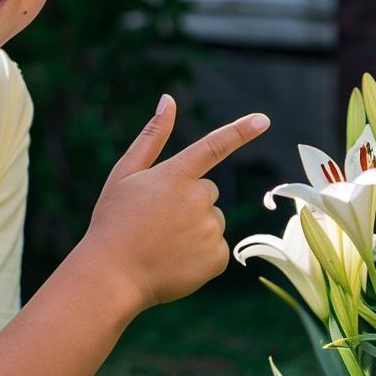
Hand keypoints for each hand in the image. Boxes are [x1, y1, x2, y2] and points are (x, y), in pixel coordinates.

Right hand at [84, 94, 269, 310]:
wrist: (111, 276)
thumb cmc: (114, 221)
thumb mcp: (125, 174)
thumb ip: (151, 136)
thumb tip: (168, 99)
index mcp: (175, 175)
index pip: (213, 146)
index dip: (241, 131)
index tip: (264, 119)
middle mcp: (197, 199)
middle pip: (207, 191)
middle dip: (187, 201)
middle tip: (156, 220)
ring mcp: (209, 229)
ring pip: (211, 220)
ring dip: (193, 228)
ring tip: (162, 243)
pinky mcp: (216, 258)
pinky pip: (215, 248)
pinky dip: (199, 254)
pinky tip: (174, 260)